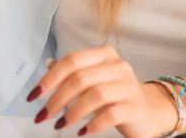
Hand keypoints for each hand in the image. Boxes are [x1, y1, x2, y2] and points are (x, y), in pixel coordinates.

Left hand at [28, 46, 179, 136]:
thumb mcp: (93, 80)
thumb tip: (49, 65)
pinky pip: (111, 114)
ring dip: (72, 112)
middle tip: (44, 114)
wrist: (150, 111)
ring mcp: (129, 86)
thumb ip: (73, 72)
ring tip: (61, 124)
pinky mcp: (136, 107)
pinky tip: (82, 132)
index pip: (72, 60)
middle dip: (57, 98)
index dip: (50, 77)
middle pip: (81, 78)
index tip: (35, 94)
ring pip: (95, 95)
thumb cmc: (117, 95)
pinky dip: (93, 124)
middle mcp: (118, 67)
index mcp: (104, 55)